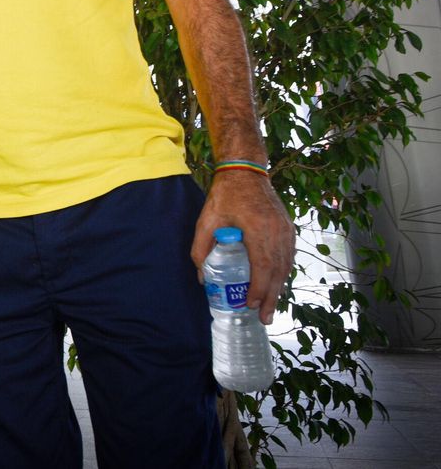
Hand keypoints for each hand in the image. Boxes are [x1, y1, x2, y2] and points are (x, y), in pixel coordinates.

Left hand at [191, 170, 293, 322]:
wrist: (246, 172)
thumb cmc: (224, 196)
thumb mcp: (206, 221)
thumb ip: (201, 249)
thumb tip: (202, 278)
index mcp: (257, 229)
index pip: (262, 266)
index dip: (258, 288)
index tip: (250, 305)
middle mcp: (277, 232)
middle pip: (277, 271)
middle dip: (271, 297)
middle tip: (264, 318)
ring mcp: (286, 230)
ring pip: (286, 266)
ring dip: (279, 288)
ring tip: (270, 307)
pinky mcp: (289, 229)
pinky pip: (288, 257)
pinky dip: (282, 273)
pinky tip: (275, 285)